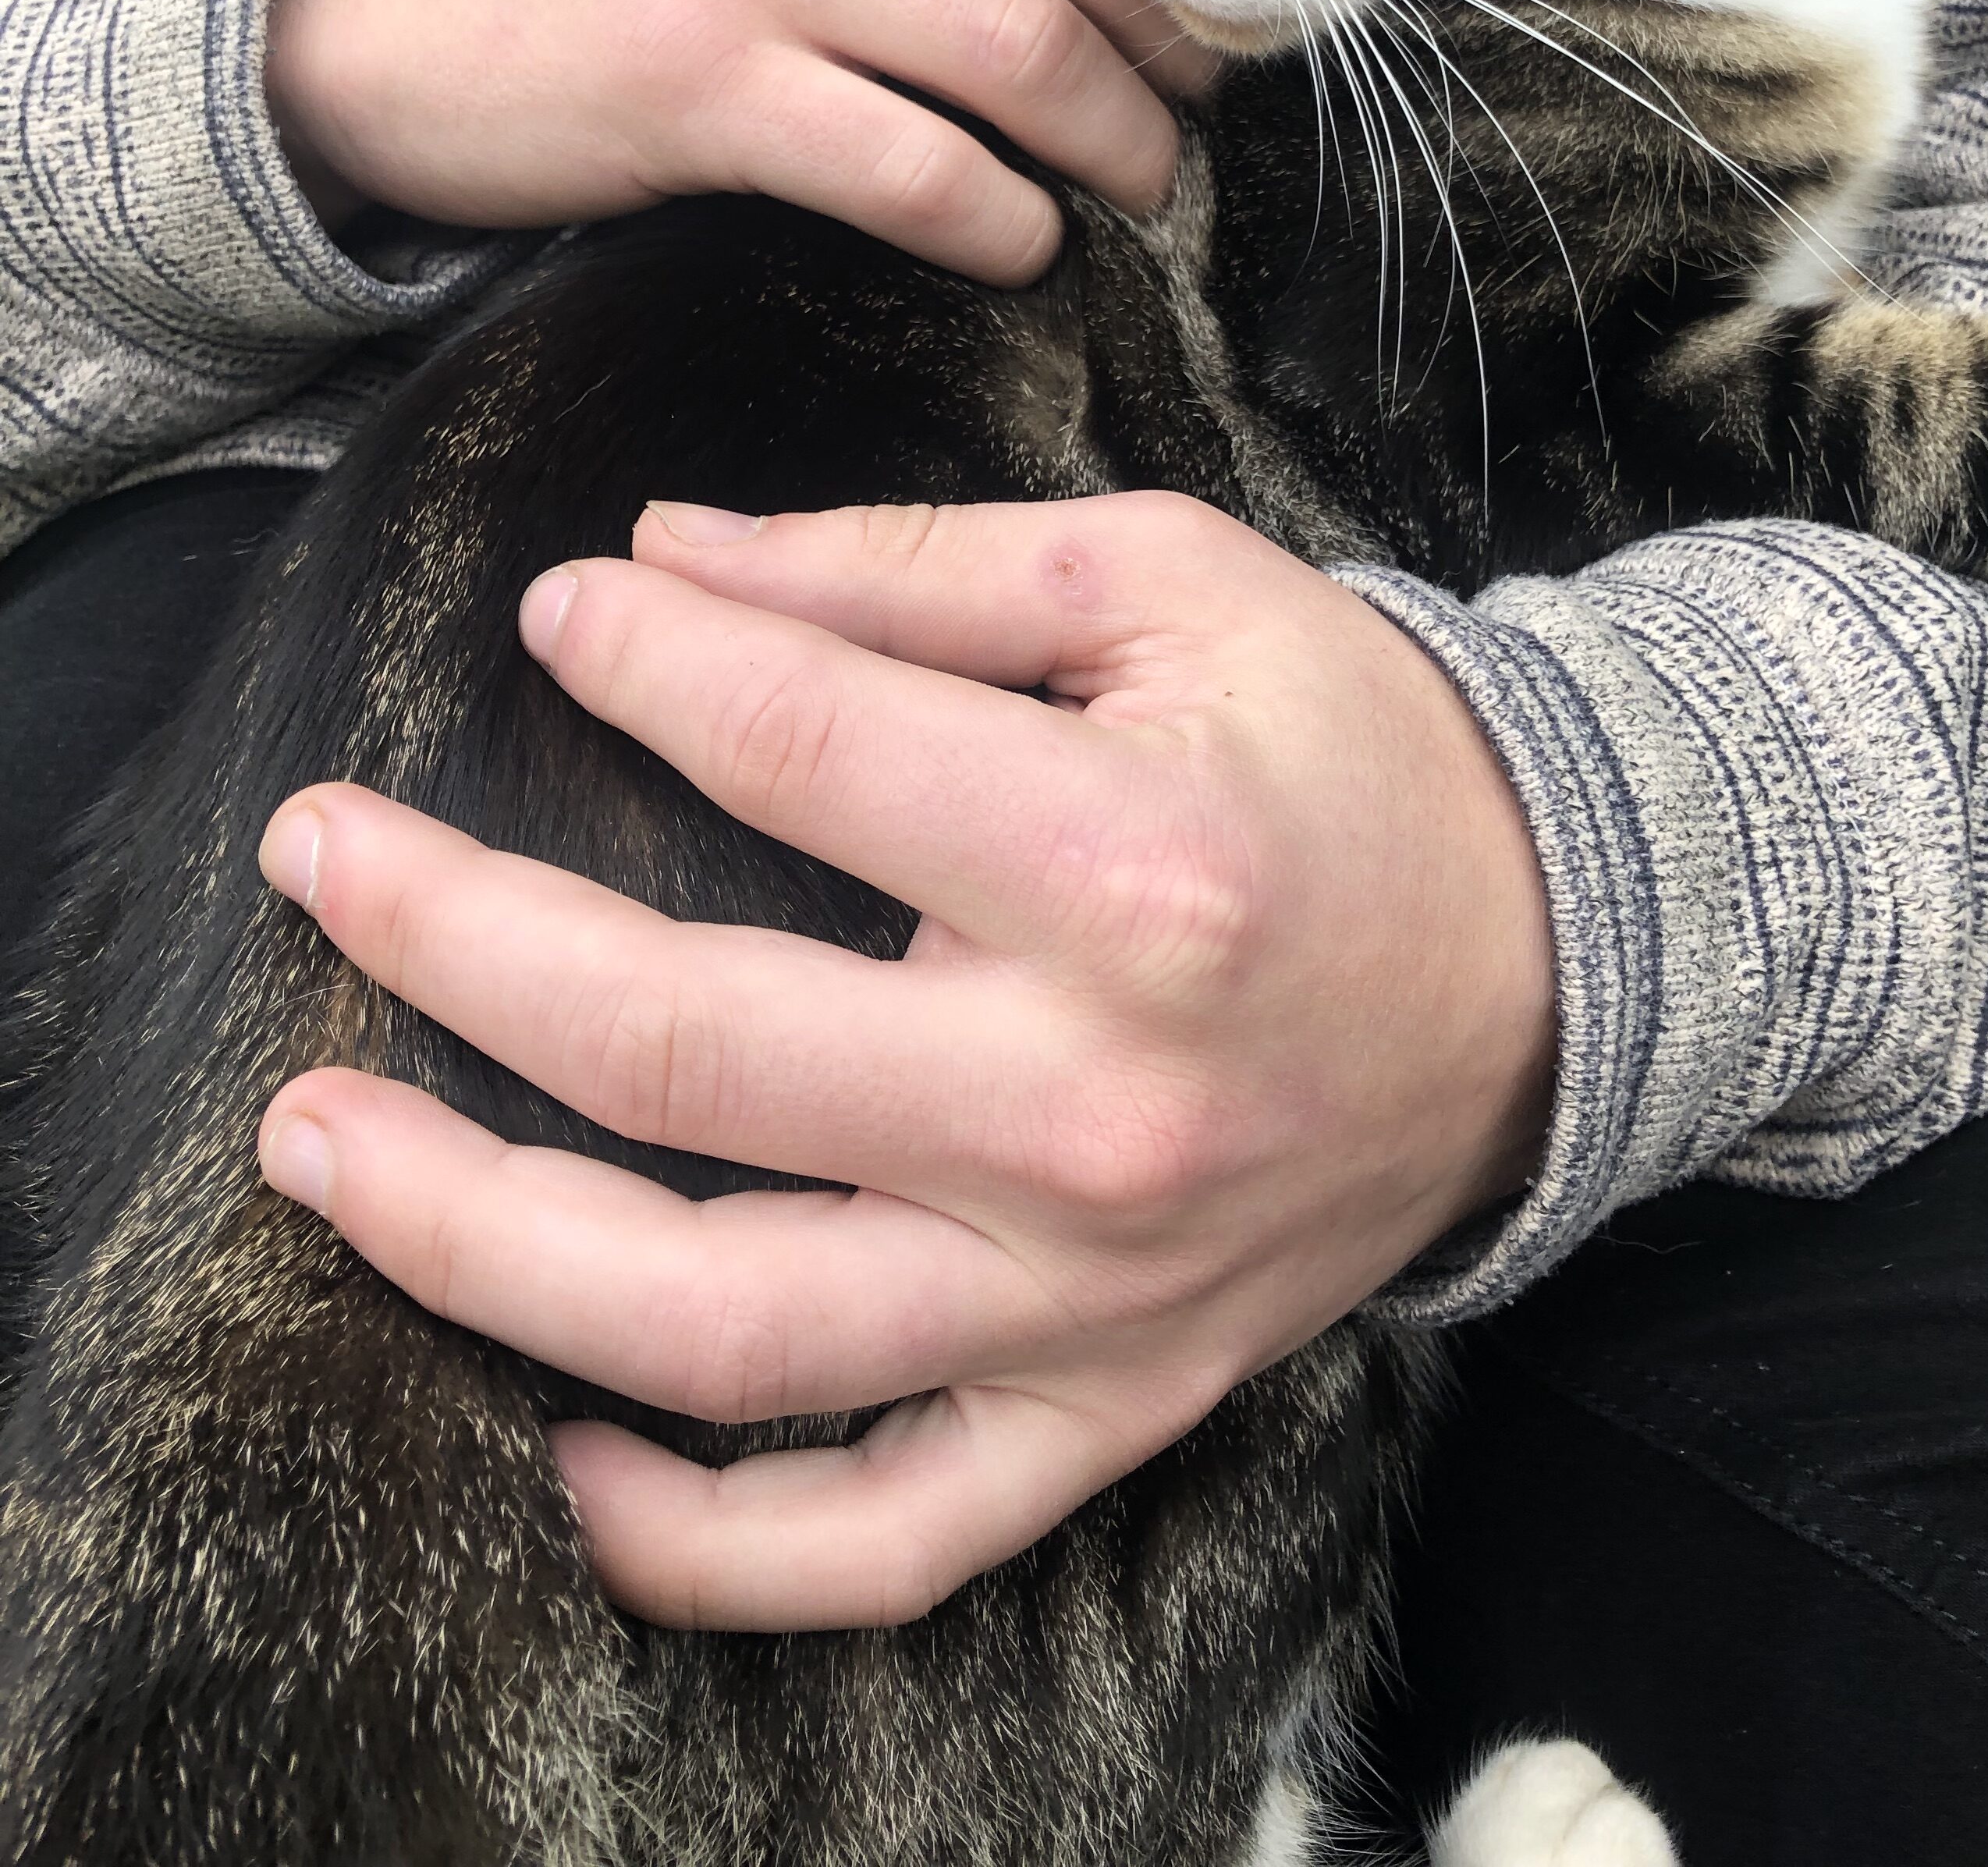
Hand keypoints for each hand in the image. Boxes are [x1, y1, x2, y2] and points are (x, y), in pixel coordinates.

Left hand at [252, 494, 1554, 1629]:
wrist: (1560, 960)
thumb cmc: (1348, 748)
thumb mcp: (1163, 584)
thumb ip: (902, 568)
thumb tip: (660, 556)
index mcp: (1123, 864)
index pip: (785, 747)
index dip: (636, 657)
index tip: (563, 611)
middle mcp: (1088, 1102)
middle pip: (683, 1048)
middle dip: (453, 936)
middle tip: (317, 852)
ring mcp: (1088, 1291)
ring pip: (724, 1324)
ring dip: (476, 1245)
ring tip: (315, 1149)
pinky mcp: (1109, 1404)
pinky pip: (884, 1536)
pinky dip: (703, 1542)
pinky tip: (561, 1461)